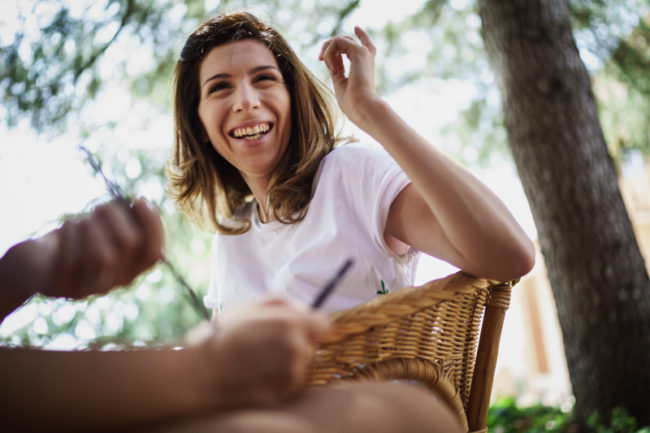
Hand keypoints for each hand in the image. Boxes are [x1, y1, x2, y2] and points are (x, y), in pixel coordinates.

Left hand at [0, 198, 162, 298]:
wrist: (35, 262)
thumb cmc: (76, 239)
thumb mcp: (105, 228)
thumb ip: (127, 220)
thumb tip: (141, 204)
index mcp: (131, 270)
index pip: (153, 253)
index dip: (152, 225)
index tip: (139, 199)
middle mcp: (114, 284)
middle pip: (128, 244)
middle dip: (115, 215)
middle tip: (99, 206)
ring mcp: (88, 289)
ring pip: (103, 256)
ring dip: (93, 226)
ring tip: (82, 218)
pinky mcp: (60, 287)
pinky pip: (70, 260)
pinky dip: (70, 236)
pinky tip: (67, 224)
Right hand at [199, 298, 331, 408]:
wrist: (204, 372)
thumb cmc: (224, 336)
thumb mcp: (250, 306)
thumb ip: (282, 302)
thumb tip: (303, 308)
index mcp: (291, 323)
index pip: (324, 325)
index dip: (312, 325)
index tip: (299, 328)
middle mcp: (297, 347)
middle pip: (311, 345)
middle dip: (297, 343)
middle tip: (269, 343)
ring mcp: (293, 372)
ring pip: (302, 364)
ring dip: (289, 361)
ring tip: (260, 359)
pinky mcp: (286, 391)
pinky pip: (292, 381)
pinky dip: (281, 378)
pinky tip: (259, 373)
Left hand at [319, 26, 378, 124]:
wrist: (362, 107)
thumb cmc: (352, 102)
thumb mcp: (341, 83)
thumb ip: (337, 69)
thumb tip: (329, 60)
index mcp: (364, 66)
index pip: (363, 46)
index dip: (361, 35)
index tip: (357, 27)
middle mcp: (366, 58)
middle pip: (346, 40)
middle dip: (329, 46)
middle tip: (320, 59)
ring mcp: (363, 53)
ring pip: (340, 39)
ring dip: (328, 52)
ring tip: (328, 67)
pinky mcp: (359, 51)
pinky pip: (337, 42)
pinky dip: (330, 54)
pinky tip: (332, 69)